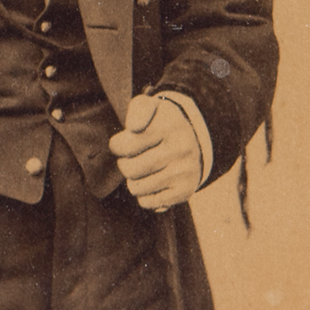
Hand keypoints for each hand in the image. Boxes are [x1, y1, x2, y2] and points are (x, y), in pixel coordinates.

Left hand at [108, 95, 201, 210]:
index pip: (124, 146)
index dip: (117, 145)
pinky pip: (148, 202)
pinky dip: (144, 195)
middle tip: (134, 157)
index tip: (124, 142)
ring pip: (136, 188)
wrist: (193, 140)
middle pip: (129, 169)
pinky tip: (152, 182)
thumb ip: (137, 110)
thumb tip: (134, 127)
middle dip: (125, 164)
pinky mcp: (186, 191)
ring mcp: (185, 171)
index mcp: (169, 124)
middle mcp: (181, 148)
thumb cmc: (158, 123)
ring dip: (133, 180)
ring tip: (143, 169)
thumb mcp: (148, 107)